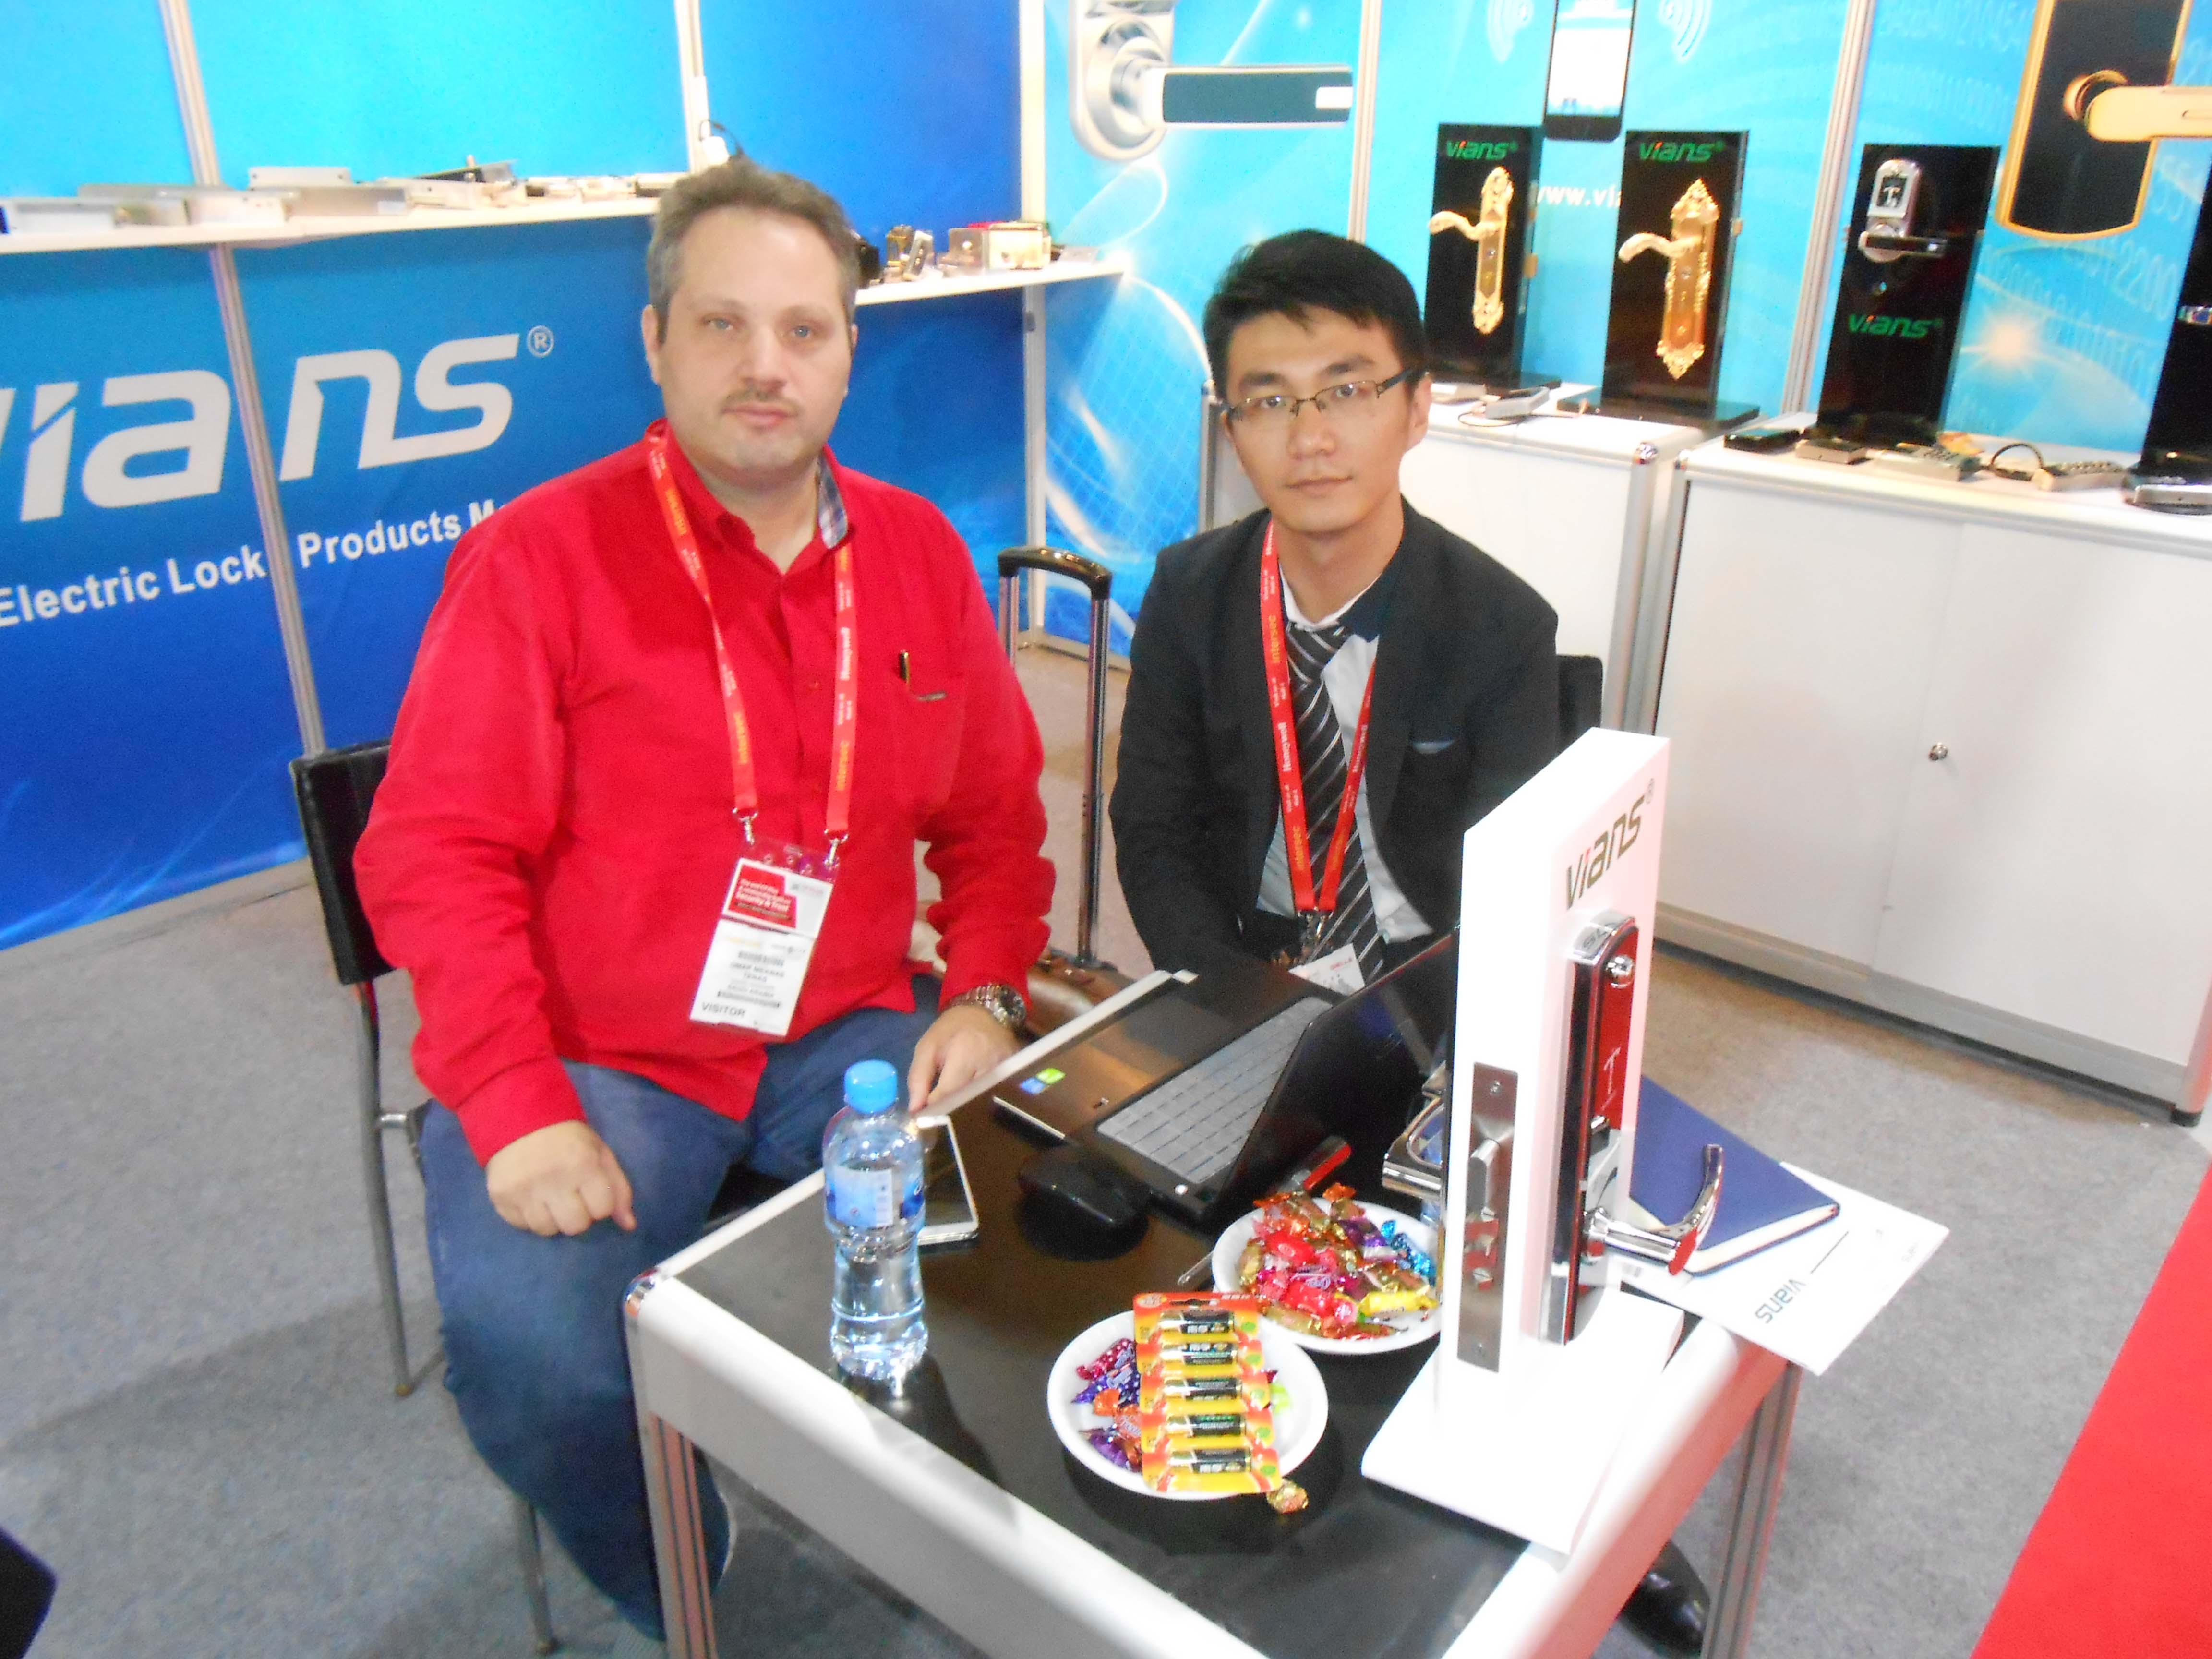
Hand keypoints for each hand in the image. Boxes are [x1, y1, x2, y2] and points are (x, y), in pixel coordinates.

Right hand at [484, 1120, 637, 1236]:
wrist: (519, 1119)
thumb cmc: (568, 1139)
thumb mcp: (600, 1154)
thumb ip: (618, 1189)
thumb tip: (629, 1226)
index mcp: (583, 1164)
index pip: (602, 1210)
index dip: (600, 1203)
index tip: (591, 1191)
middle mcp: (553, 1179)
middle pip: (575, 1226)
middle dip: (577, 1215)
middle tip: (570, 1197)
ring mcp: (523, 1190)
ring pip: (547, 1230)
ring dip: (552, 1218)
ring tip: (549, 1196)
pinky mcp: (500, 1196)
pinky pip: (522, 1225)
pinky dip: (529, 1216)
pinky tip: (530, 1196)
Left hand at [907, 1004, 1018, 1109]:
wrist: (984, 1013)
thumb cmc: (952, 1030)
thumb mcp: (927, 1046)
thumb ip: (918, 1078)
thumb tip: (915, 1110)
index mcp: (965, 1052)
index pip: (949, 1093)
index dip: (935, 1108)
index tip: (925, 1115)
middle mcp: (990, 1063)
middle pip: (968, 1101)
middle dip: (951, 1110)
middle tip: (940, 1114)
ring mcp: (1007, 1070)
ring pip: (982, 1102)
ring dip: (967, 1106)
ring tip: (957, 1105)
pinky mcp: (1016, 1074)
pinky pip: (995, 1096)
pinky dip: (983, 1100)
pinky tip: (975, 1097)